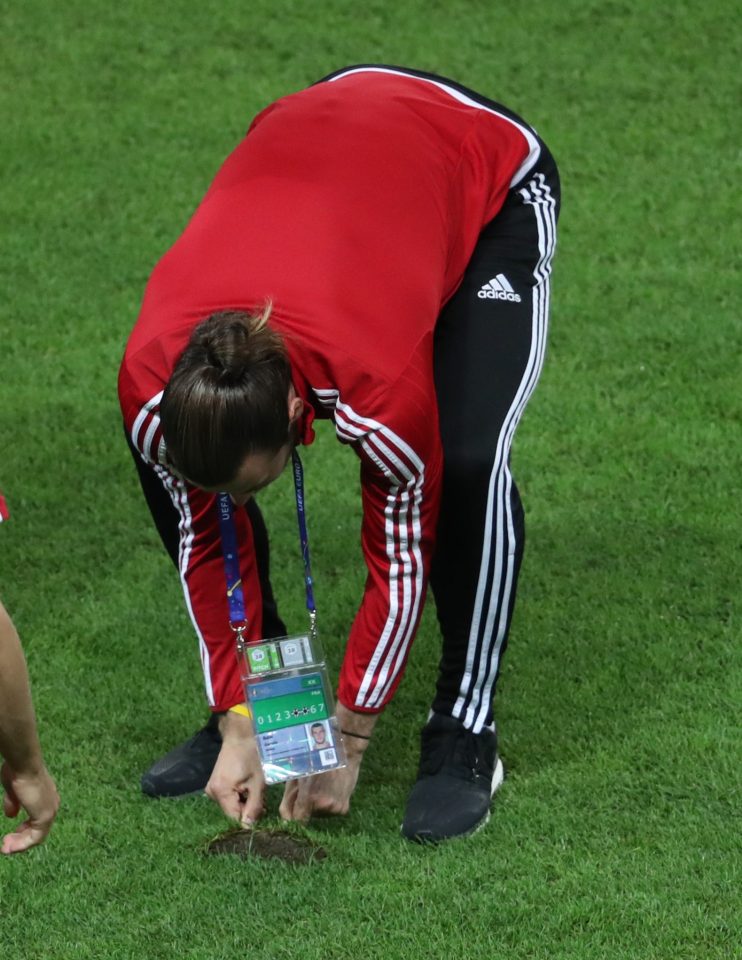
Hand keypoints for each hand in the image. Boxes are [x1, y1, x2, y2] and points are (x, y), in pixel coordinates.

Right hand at [1, 761, 59, 854]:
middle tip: (5, 846)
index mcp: (46, 797)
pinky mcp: (45, 815)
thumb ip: (13, 803)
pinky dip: (22, 845)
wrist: (23, 764)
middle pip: (38, 830)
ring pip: (37, 836)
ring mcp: (50, 810)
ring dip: (20, 845)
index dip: (23, 830)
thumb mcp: (13, 790)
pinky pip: (35, 837)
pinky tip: (10, 847)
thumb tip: (11, 815)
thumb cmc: (18, 771)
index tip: (10, 836)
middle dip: (20, 839)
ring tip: (5, 849)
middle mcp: (51, 804)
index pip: (37, 820)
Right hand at [205, 711, 265, 826]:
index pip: (234, 817)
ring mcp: (212, 787)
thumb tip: (248, 827)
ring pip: (231, 804)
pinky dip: (239, 794)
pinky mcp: (215, 782)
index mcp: (221, 791)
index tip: (263, 809)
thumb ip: (254, 806)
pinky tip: (248, 784)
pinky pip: (228, 796)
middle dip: (248, 807)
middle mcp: (212, 792)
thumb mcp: (258, 782)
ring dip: (244, 800)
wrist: (241, 734)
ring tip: (255, 787)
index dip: (250, 816)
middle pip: (232, 811)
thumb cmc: (252, 755)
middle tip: (261, 796)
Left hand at [279, 703, 376, 821]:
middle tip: (311, 788)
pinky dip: (329, 804)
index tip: (295, 808)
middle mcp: (323, 806)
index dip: (294, 815)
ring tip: (322, 786)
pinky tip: (331, 789)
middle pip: (309, 817)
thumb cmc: (317, 757)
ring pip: (320, 815)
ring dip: (318, 805)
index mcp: (309, 797)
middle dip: (306, 806)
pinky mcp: (344, 808)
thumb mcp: (298, 774)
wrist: (345, 750)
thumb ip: (290, 797)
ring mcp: (335, 808)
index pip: (298, 820)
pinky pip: (331, 811)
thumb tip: (285, 818)